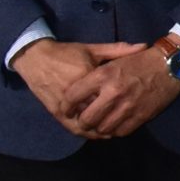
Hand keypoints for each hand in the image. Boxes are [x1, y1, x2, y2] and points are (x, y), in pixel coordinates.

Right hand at [12, 39, 146, 137]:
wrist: (35, 57)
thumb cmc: (67, 52)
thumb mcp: (92, 49)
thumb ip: (117, 50)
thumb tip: (144, 46)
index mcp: (87, 75)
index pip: (109, 93)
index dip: (124, 102)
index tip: (136, 104)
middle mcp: (75, 92)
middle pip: (98, 111)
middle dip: (113, 118)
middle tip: (128, 122)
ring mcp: (64, 103)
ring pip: (85, 123)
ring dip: (100, 130)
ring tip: (113, 131)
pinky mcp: (54, 111)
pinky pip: (71, 127)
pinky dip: (84, 132)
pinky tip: (95, 134)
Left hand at [61, 45, 179, 139]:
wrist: (171, 65)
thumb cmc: (141, 61)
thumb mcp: (115, 60)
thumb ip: (95, 74)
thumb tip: (77, 91)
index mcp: (103, 75)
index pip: (73, 96)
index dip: (66, 106)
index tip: (67, 109)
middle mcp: (113, 92)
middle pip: (86, 118)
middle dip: (82, 122)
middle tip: (83, 120)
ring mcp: (128, 106)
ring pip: (103, 128)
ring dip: (99, 128)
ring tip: (99, 123)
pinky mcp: (141, 116)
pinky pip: (121, 131)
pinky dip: (116, 131)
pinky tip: (115, 124)